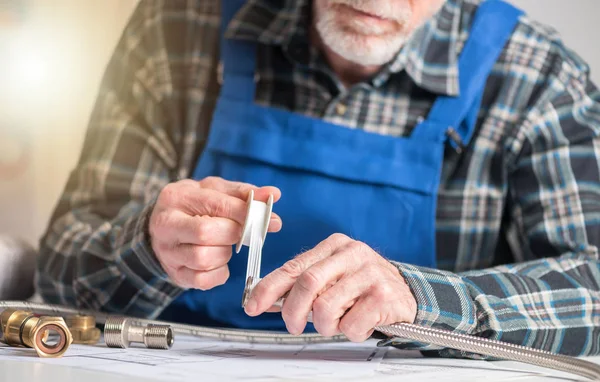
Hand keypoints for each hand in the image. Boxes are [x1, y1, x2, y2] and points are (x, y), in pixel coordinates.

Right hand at [149, 177, 280, 289]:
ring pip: (204, 258)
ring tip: (225, 245)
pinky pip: (203, 280)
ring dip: (224, 254)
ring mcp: (168, 252)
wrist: (164, 226)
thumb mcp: (216, 191)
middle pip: (206, 233)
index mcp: (177, 197)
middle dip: (232, 234)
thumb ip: (244, 193)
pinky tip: (219, 261)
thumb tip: (274, 194)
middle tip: (241, 233)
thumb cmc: (195, 205)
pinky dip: (219, 273)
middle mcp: (166, 225)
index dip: (244, 213)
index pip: (216, 205)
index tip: (267, 218)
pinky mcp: (175, 274)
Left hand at [244, 233, 416, 341]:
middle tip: (294, 326)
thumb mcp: (334, 275)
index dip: (268, 288)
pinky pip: (351, 324)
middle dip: (293, 312)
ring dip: (326, 325)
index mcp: (334, 246)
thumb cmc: (363, 285)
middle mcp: (352, 254)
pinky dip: (350, 332)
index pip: (293, 267)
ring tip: (338, 322)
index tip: (252, 306)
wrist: (406, 291)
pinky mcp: (383, 295)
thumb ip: (305, 283)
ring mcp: (369, 273)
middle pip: (307, 284)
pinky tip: (359, 323)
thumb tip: (267, 298)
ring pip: (326, 308)